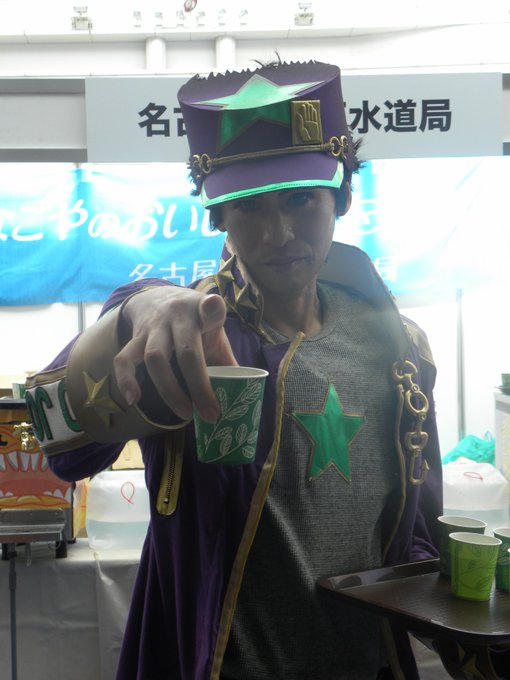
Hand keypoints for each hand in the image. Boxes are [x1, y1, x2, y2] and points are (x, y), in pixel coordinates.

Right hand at [113, 287, 236, 421]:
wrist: (157, 297)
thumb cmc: (194, 322)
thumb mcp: (213, 329)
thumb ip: (225, 356)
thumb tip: (243, 394)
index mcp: (203, 311)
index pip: (210, 307)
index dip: (211, 308)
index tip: (213, 305)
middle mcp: (178, 315)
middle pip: (186, 351)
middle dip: (199, 386)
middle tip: (209, 414)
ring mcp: (154, 326)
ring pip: (155, 358)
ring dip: (170, 390)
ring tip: (184, 414)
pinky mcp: (135, 336)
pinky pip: (124, 359)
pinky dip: (126, 380)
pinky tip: (133, 400)